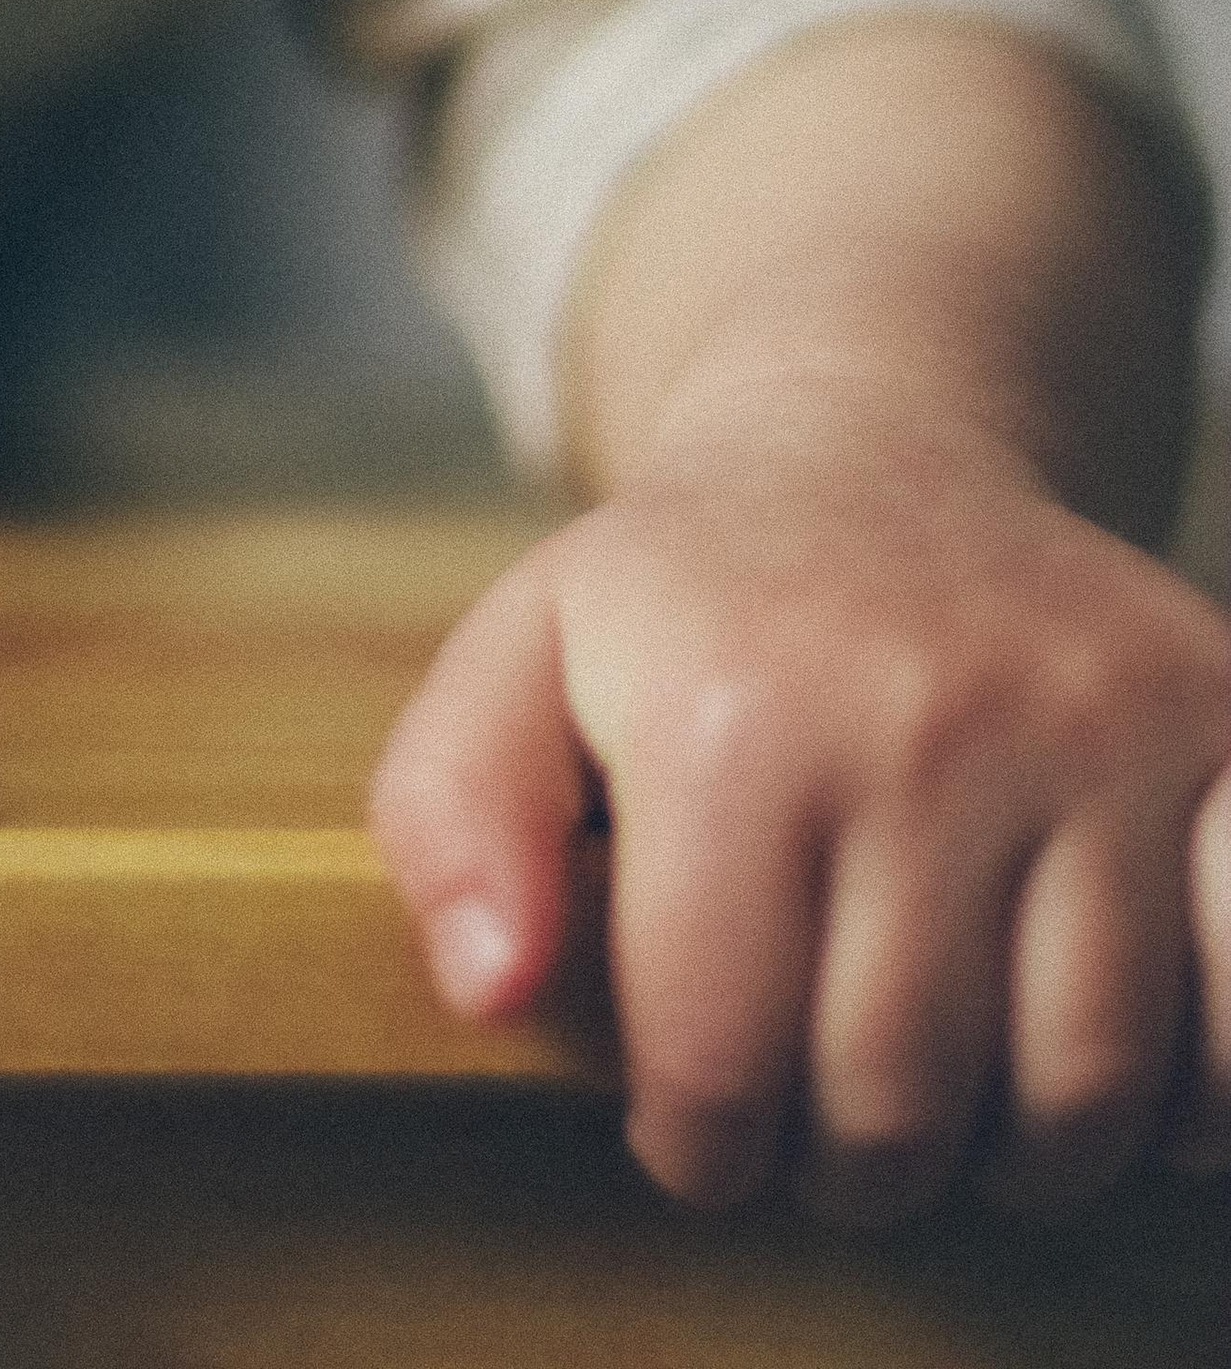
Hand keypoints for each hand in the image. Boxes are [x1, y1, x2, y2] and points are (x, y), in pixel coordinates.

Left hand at [370, 404, 1230, 1221]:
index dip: (697, 1140)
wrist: (878, 447)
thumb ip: (453, 817)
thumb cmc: (691, 598)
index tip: (699, 1119)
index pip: (718, 1063)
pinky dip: (1194, 1083)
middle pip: (901, 1099)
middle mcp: (924, 711)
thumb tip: (486, 986)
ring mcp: (1097, 721)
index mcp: (729, 710)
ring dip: (1018, 1149)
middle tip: (826, 1116)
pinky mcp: (1226, 728)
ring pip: (1087, 1089)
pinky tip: (1111, 1055)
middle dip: (850, 1159)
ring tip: (952, 1095)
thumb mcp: (523, 662)